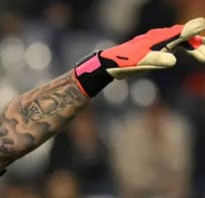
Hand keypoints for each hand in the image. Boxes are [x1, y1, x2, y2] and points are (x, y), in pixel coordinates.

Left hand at [74, 17, 204, 96]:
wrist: (109, 64)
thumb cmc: (124, 61)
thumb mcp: (140, 62)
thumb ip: (157, 59)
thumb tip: (173, 60)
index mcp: (158, 38)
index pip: (180, 33)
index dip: (193, 32)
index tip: (203, 26)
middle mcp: (160, 38)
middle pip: (184, 38)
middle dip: (198, 44)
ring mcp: (158, 43)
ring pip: (181, 42)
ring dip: (194, 47)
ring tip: (204, 55)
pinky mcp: (156, 50)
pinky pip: (175, 46)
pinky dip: (186, 49)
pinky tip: (194, 53)